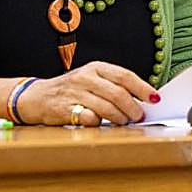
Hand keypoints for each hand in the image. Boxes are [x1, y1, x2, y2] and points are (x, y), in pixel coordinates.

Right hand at [16, 61, 158, 125]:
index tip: (155, 98)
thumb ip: (114, 86)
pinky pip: (89, 118)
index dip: (143, 88)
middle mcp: (85, 77)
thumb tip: (143, 99)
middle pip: (118, 93)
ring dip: (119, 118)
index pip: (125, 76)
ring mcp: (74, 93)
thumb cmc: (71, 89)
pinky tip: (102, 124)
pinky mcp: (64, 109)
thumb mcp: (92, 79)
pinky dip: (99, 123)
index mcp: (96, 67)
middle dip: (133, 108)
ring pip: (106, 107)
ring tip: (124, 122)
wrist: (36, 96)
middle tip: (139, 116)